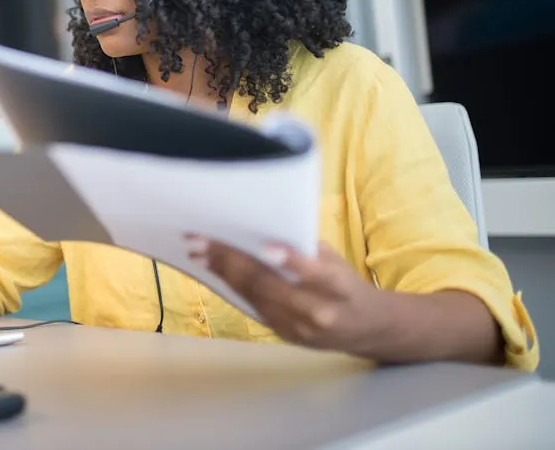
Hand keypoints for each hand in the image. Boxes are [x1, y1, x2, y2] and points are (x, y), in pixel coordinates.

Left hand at [192, 236, 387, 355]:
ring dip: (224, 273)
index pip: (314, 272)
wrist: (366, 329)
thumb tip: (263, 231)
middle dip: (232, 261)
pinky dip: (233, 286)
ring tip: (201, 252)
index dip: (290, 260)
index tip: (266, 247)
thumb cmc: (347, 284)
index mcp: (338, 287)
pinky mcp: (285, 335)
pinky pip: (253, 307)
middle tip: (203, 240)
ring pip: (254, 297)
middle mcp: (318, 311)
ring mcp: (299, 328)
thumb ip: (306, 251)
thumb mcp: (337, 262)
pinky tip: (216, 269)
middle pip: (270, 285)